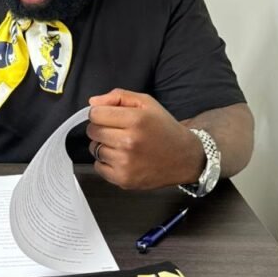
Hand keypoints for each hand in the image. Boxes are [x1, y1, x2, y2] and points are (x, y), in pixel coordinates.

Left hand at [87, 89, 204, 189]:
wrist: (184, 158)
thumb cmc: (164, 129)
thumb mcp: (147, 103)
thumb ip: (118, 97)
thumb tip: (92, 103)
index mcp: (136, 120)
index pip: (95, 114)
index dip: (100, 113)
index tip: (109, 116)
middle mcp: (129, 142)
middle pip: (92, 131)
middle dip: (101, 128)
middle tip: (117, 130)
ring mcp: (126, 163)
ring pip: (94, 149)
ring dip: (103, 145)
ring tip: (122, 145)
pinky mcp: (124, 179)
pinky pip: (98, 167)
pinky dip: (106, 162)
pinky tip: (122, 158)